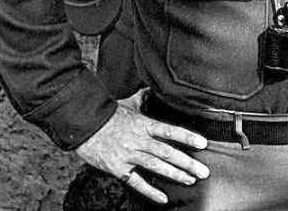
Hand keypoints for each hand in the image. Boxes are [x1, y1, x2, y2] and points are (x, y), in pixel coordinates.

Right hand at [74, 101, 209, 204]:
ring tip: (191, 180)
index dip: (188, 137)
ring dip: (175, 175)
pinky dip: (149, 191)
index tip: (203, 144)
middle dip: (188, 163)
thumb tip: (153, 88)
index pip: (171, 131)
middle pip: (167, 153)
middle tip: (204, 172)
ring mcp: (128, 155)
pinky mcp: (117, 168)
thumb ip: (144, 98)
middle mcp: (139, 140)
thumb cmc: (108, 114)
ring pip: (156, 166)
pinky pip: (136, 182)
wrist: (83, 124)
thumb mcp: (128, 103)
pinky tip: (163, 199)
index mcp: (144, 124)